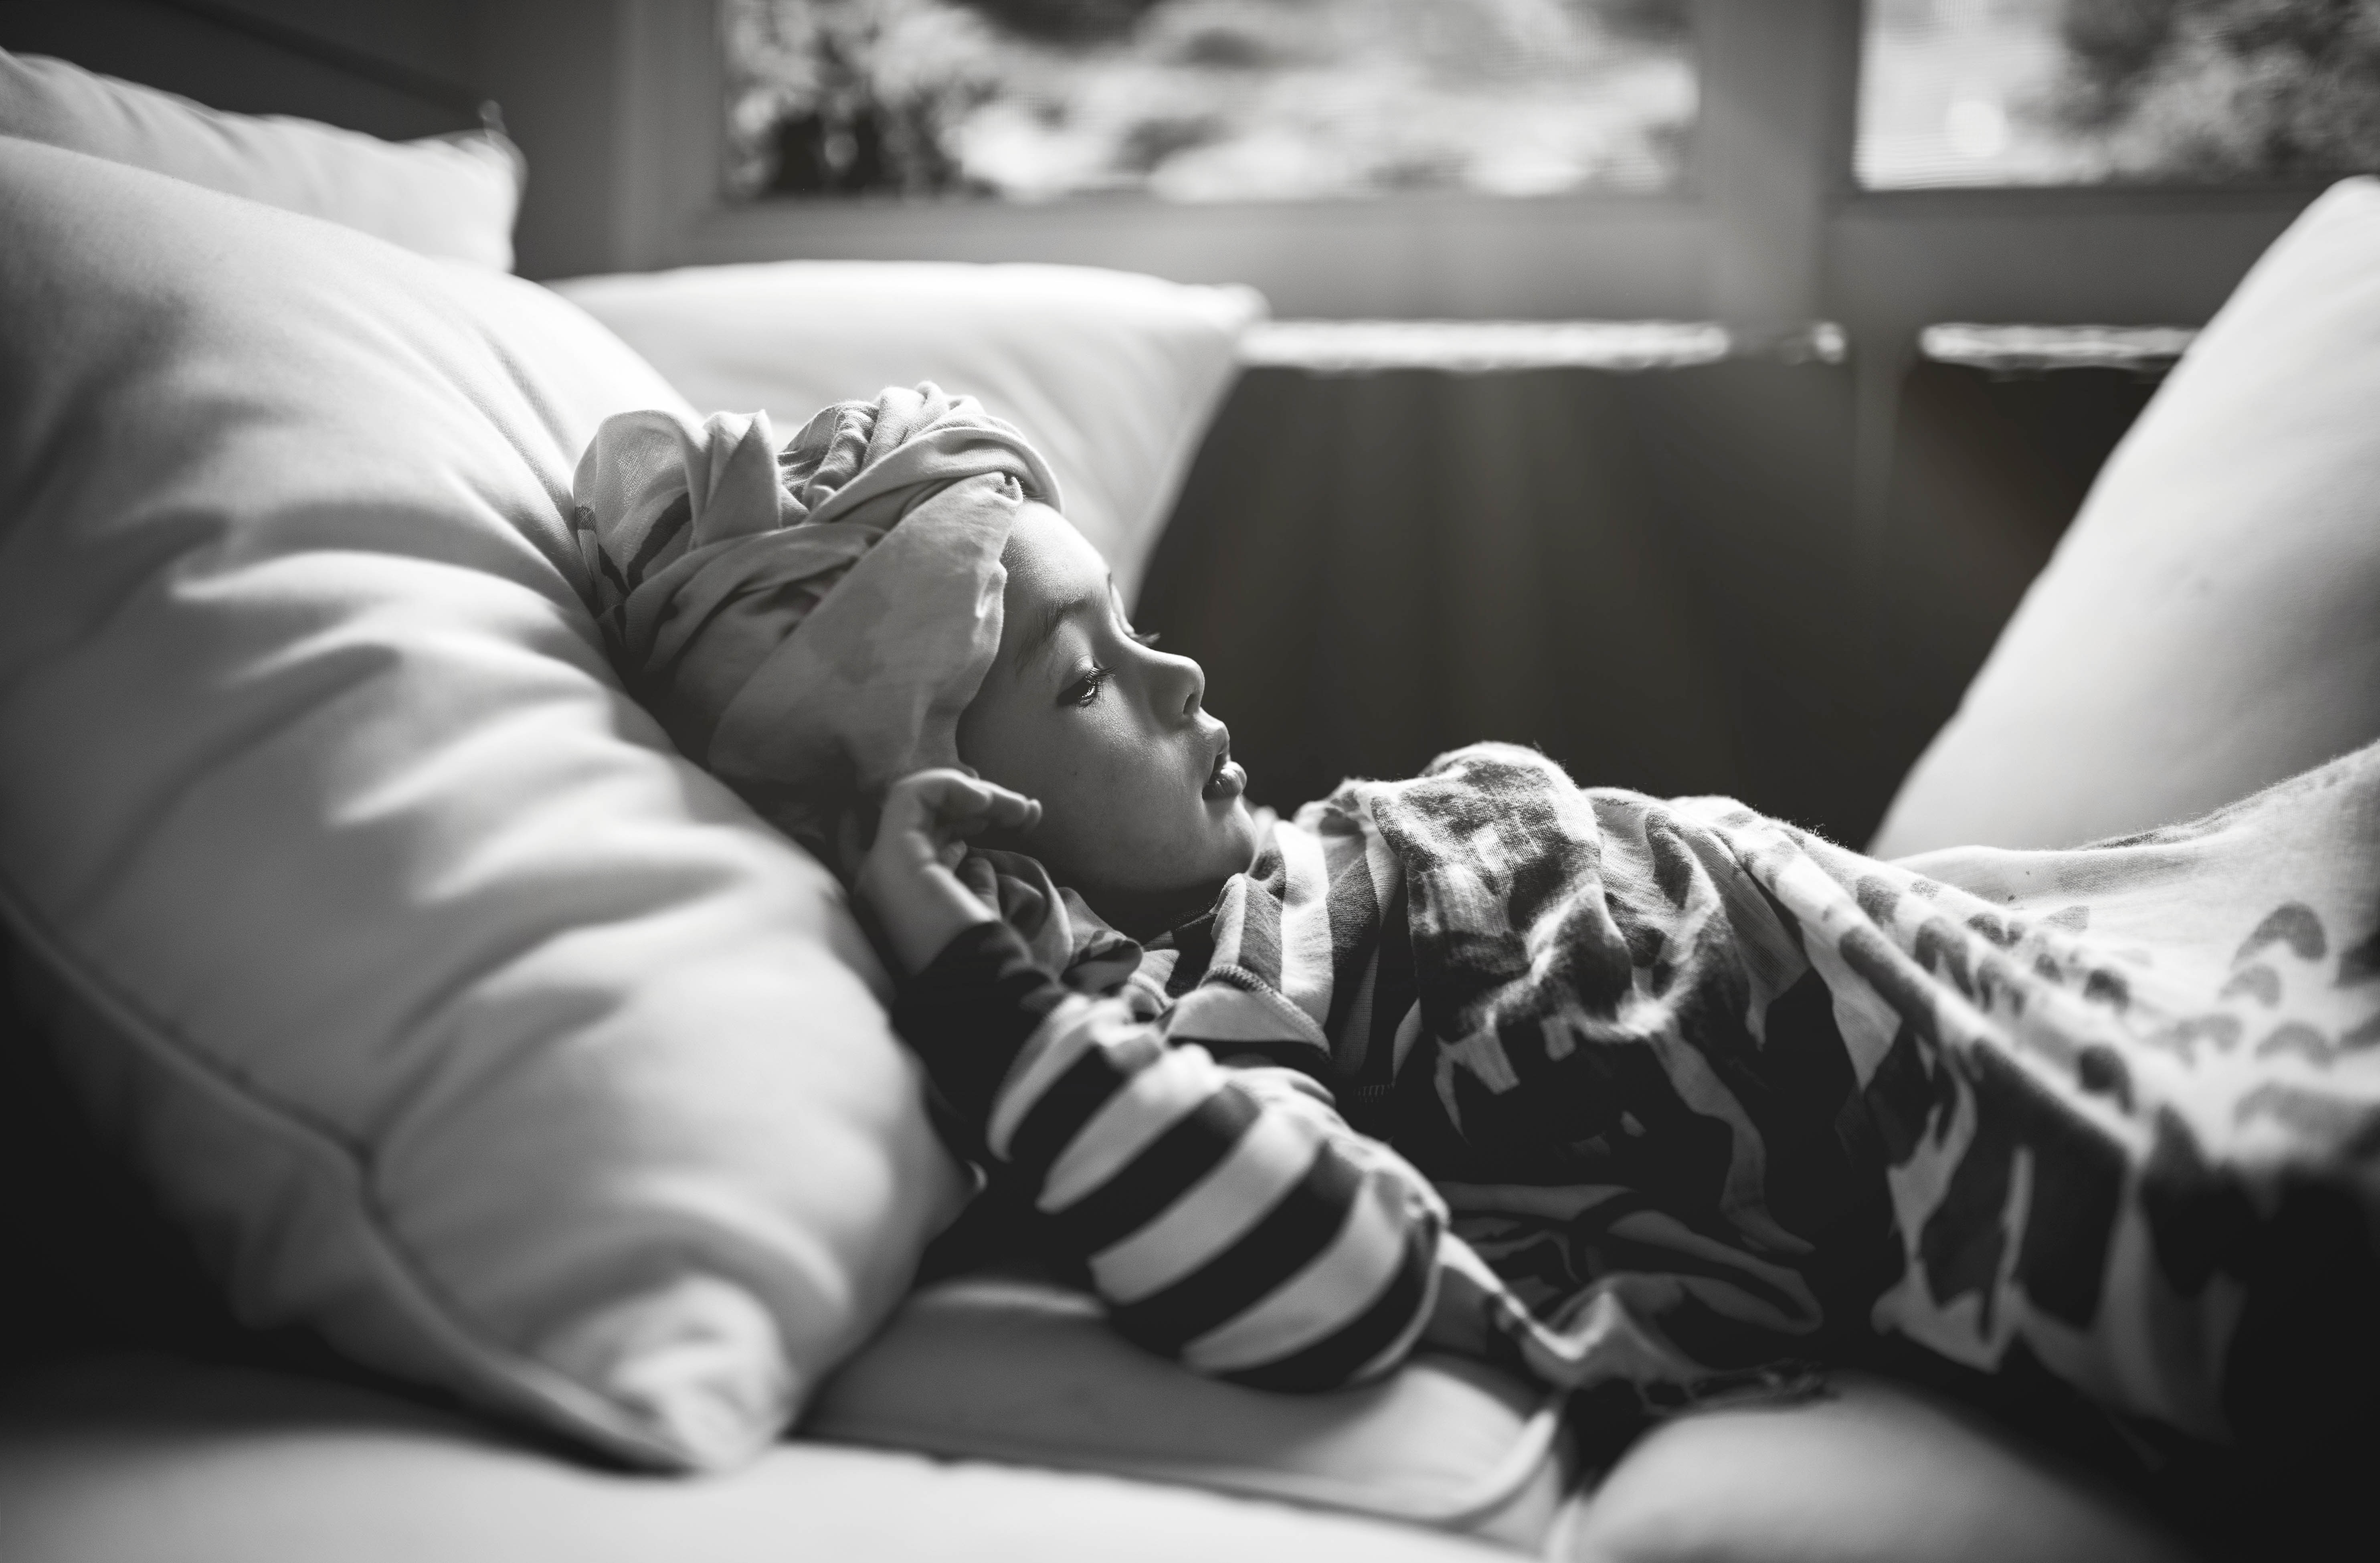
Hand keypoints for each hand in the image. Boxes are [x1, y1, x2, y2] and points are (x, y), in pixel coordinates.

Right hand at [855, 768, 1041, 975]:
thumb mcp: (981, 916)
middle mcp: (880, 882)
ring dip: (972, 794)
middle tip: (1024, 812)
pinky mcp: (893, 855)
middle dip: (974, 804)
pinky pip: (911, 795)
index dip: (956, 821)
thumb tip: (978, 861)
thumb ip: (975, 886)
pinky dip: (950, 786)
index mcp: (901, 900)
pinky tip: (988, 803)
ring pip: (916, 800)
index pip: (919, 842)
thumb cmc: (984, 963)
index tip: (999, 820)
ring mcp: (880, 868)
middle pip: (921, 819)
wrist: (976, 989)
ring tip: (1019, 809)